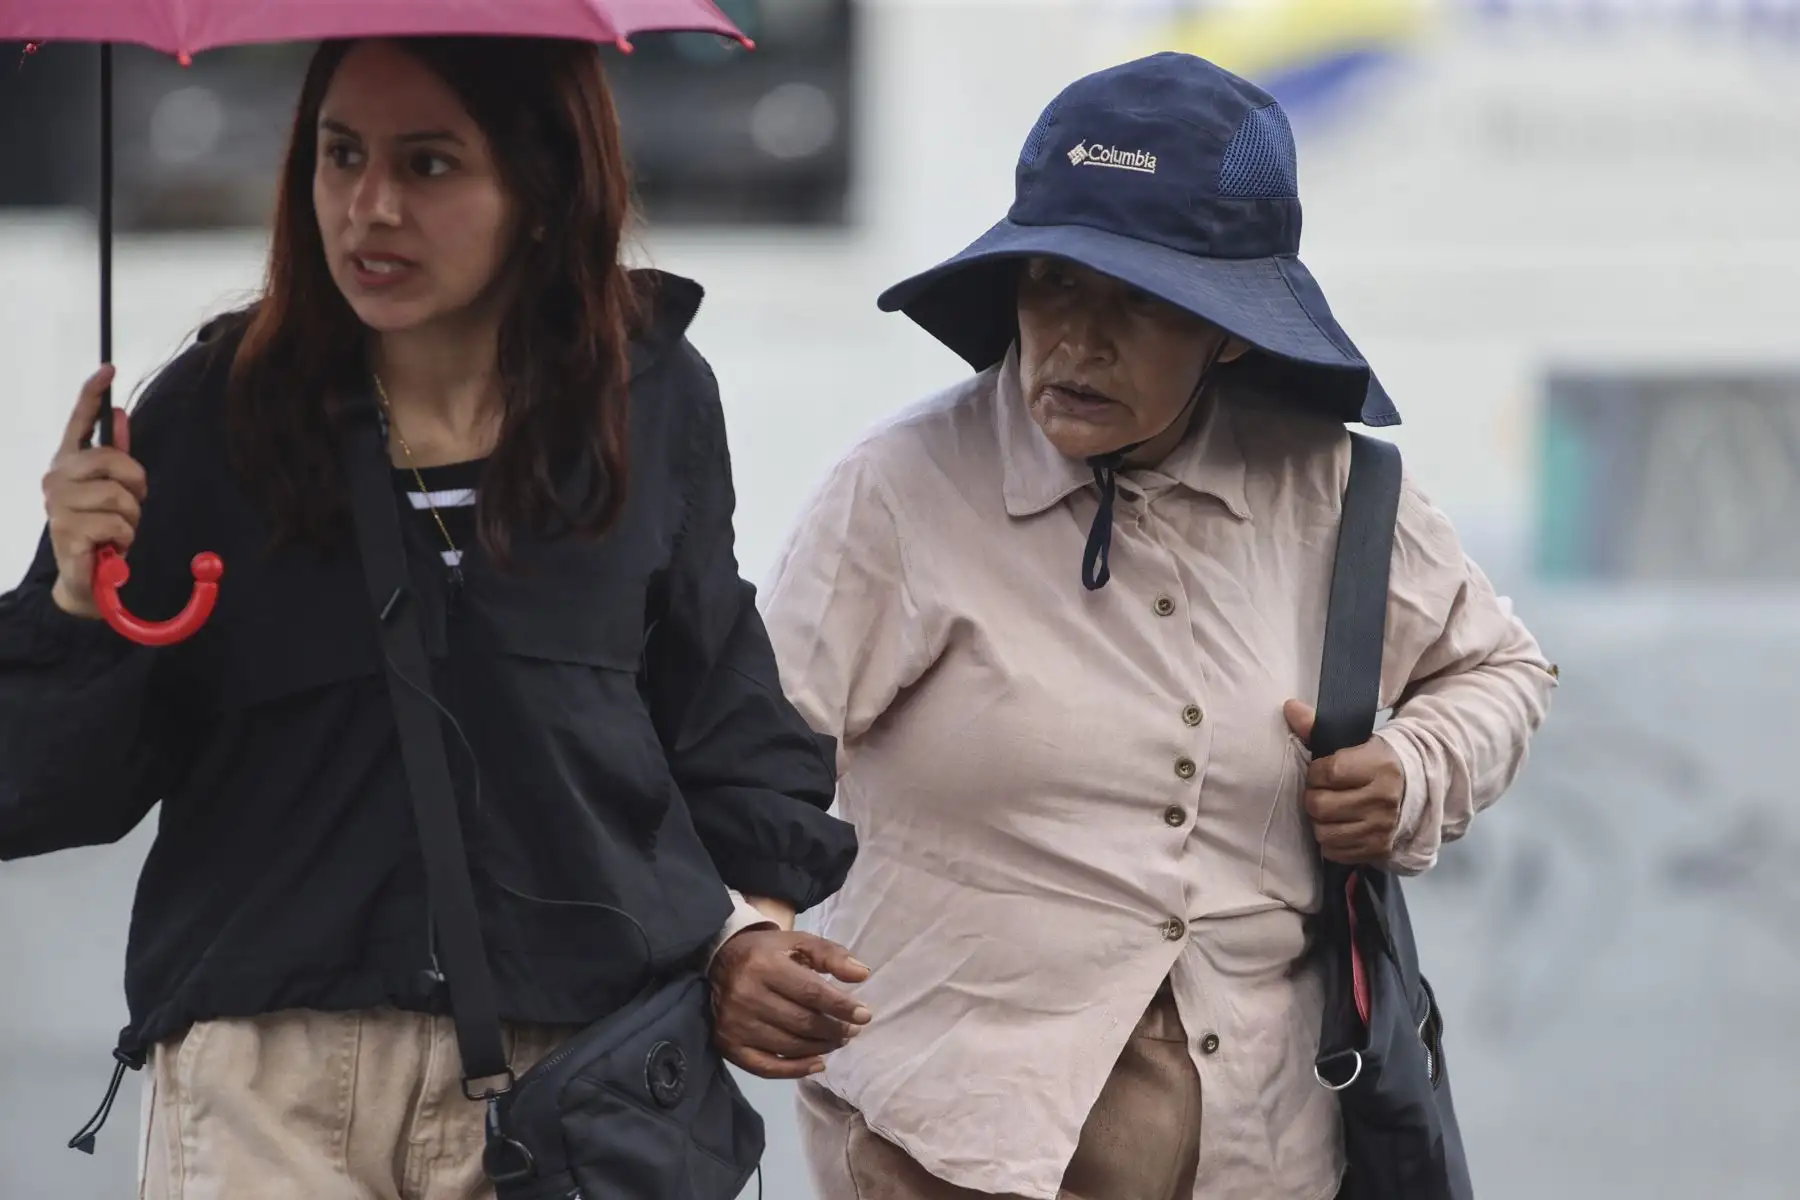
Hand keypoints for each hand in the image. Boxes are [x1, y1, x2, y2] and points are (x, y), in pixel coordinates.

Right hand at [43, 366, 144, 618]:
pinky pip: (117, 523)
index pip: (79, 422)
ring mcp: (58, 504)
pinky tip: (112, 546)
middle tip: (132, 504)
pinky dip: (125, 537)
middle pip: (112, 459)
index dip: (92, 394)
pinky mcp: (67, 530)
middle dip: (136, 483)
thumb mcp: (113, 489)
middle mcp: (56, 478)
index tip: (108, 369)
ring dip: (131, 517)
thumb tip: (121, 413)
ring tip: (118, 530)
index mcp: (68, 463)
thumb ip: (115, 455)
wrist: (87, 579)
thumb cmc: (99, 529)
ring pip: (118, 494)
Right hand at [708, 929, 871, 1079]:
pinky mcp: (728, 1045)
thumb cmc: (767, 952)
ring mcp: (736, 1024)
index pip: (811, 993)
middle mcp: (747, 995)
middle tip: (852, 1031)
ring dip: (821, 1047)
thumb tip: (862, 975)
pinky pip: (767, 1067)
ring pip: (789, 1046)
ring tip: (838, 1041)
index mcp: (765, 966)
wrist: (719, 961)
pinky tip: (818, 1063)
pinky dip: (796, 1069)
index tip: (864, 1015)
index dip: (841, 1007)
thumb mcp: (799, 942)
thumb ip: (831, 955)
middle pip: (802, 1022)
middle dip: (834, 1030)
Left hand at [1283, 700, 1405, 864]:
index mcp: (1379, 766)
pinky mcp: (1378, 850)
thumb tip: (1289, 708)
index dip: (1315, 773)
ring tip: (1329, 810)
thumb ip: (1317, 728)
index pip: (1328, 772)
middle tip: (1322, 792)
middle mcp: (1384, 799)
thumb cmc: (1372, 763)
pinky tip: (1339, 827)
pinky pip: (1334, 852)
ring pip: (1324, 833)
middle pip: (1321, 806)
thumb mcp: (1352, 741)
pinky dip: (1330, 842)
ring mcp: (1382, 828)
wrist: (1411, 791)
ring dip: (1320, 822)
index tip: (1320, 771)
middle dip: (1314, 798)